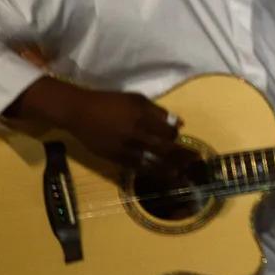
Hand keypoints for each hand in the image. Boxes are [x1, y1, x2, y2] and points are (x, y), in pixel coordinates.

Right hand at [11, 78, 185, 174]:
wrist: (80, 112)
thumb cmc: (111, 101)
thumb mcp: (137, 99)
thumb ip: (158, 112)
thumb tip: (179, 123)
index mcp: (142, 117)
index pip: (167, 132)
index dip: (176, 137)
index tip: (180, 139)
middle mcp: (134, 135)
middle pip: (163, 149)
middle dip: (180, 157)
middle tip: (194, 162)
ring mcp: (123, 148)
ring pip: (150, 162)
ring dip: (167, 169)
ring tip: (181, 175)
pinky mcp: (113, 158)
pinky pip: (135, 168)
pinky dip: (148, 171)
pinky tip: (158, 175)